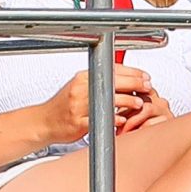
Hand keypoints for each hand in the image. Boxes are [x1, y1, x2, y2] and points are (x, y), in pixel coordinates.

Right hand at [43, 67, 164, 140]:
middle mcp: (80, 89)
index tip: (145, 77)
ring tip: (138, 104)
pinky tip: (122, 119)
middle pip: (114, 81)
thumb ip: (100, 81)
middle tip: (147, 88)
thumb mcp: (79, 86)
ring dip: (129, 102)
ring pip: (110, 100)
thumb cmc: (63, 106)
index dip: (133, 72)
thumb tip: (126, 77)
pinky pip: (101, 119)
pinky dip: (115, 119)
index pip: (112, 69)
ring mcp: (79, 106)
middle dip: (135, 84)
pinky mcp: (78, 122)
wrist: (43, 122)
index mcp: (82, 77)